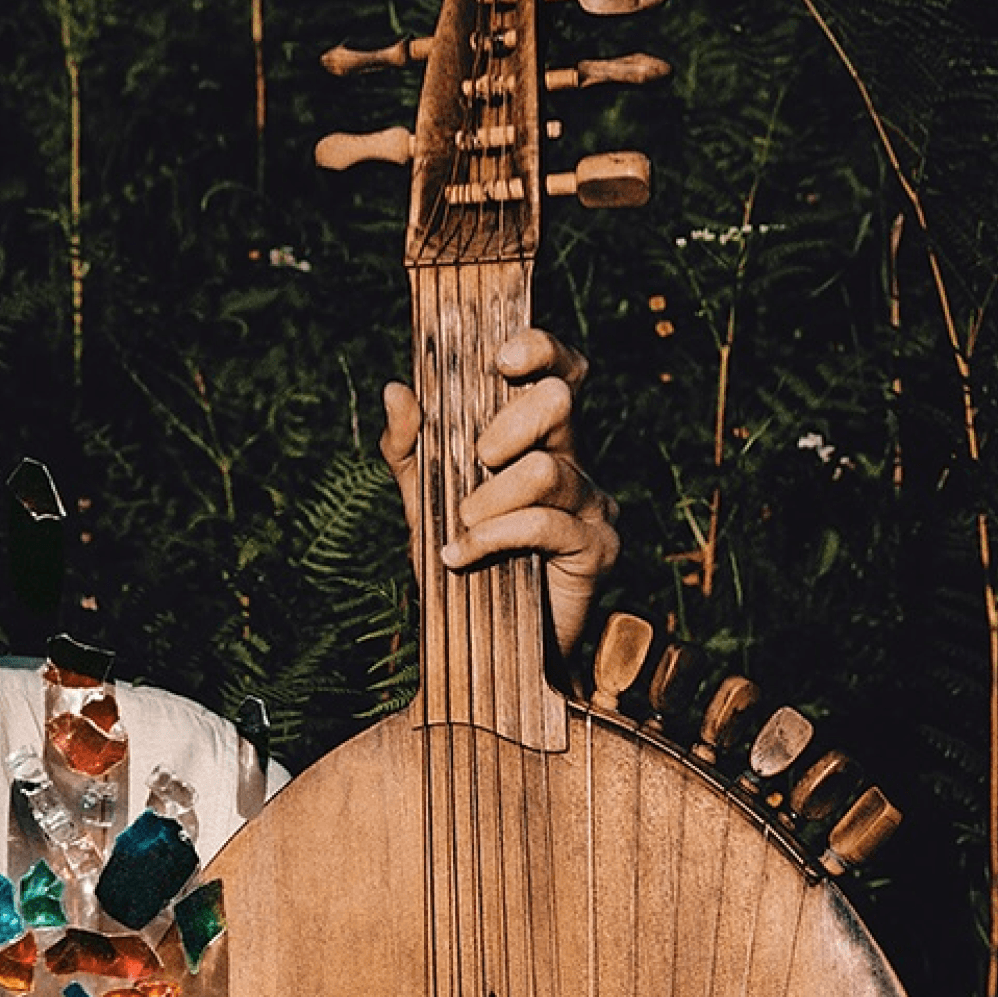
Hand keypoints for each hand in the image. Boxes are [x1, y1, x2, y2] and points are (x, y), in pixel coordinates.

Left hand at [381, 325, 619, 655]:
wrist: (487, 646)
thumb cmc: (464, 565)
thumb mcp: (422, 503)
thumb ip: (409, 449)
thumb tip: (398, 389)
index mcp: (538, 439)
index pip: (559, 372)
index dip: (540, 350)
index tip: (501, 358)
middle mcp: (573, 461)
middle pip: (559, 401)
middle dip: (505, 424)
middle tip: (476, 460)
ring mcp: (592, 504)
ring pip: (545, 469)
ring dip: (489, 499)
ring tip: (462, 526)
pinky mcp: (599, 548)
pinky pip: (544, 524)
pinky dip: (493, 538)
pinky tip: (461, 556)